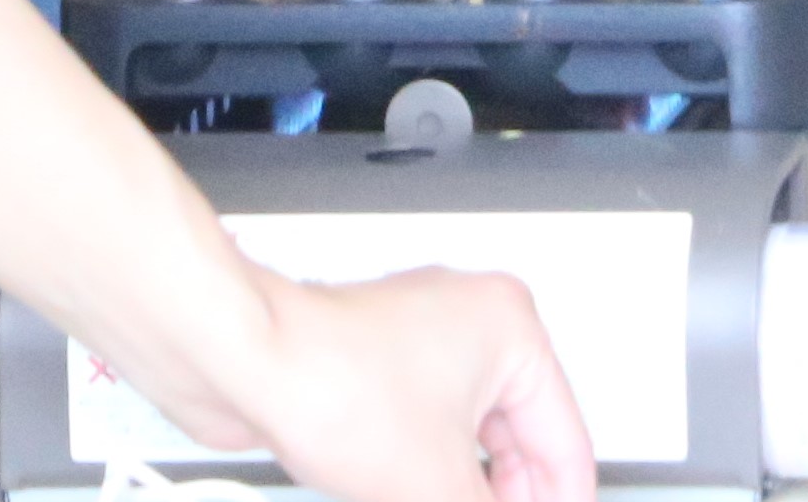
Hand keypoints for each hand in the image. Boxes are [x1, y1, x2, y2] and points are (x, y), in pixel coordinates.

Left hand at [166, 265, 594, 501]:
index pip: (566, 444)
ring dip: (463, 492)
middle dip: (504, 499)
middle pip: (517, 443)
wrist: (240, 363)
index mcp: (512, 331)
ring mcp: (420, 342)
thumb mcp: (436, 486)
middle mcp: (471, 324)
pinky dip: (425, 478)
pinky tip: (410, 500)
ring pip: (467, 441)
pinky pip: (423, 433)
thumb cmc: (328, 380)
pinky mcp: (376, 367)